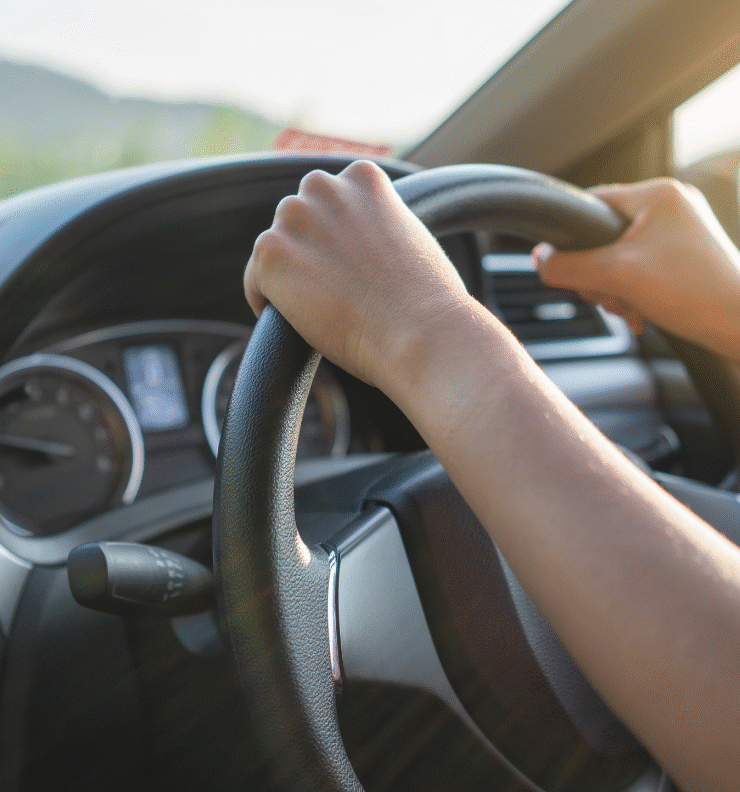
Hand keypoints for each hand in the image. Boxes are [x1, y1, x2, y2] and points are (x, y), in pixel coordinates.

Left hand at [244, 160, 472, 390]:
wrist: (420, 332)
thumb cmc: (427, 302)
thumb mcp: (411, 239)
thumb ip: (378, 226)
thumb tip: (358, 247)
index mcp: (362, 177)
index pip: (330, 201)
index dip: (336, 239)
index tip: (347, 268)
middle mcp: (324, 187)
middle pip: (298, 220)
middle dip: (309, 252)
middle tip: (334, 293)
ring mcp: (293, 218)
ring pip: (276, 250)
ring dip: (290, 277)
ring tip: (321, 310)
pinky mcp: (270, 253)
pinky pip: (255, 282)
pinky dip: (269, 304)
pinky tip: (299, 322)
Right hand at [533, 179, 739, 360]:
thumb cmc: (695, 293)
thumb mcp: (617, 277)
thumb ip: (569, 266)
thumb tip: (538, 260)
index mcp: (656, 195)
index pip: (590, 205)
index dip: (571, 240)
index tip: (567, 269)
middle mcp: (670, 207)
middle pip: (601, 238)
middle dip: (598, 276)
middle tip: (612, 296)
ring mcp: (680, 233)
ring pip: (618, 260)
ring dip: (615, 291)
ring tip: (633, 310)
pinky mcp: (685, 259)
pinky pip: (640, 272)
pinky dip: (633, 295)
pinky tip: (641, 315)